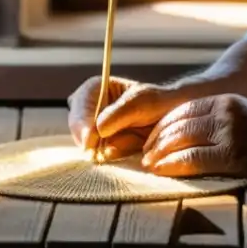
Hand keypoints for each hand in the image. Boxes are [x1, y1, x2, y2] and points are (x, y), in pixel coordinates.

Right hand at [67, 76, 181, 159]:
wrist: (168, 119)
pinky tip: (121, 153)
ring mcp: (94, 131)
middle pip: (78, 128)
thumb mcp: (140, 102)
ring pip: (87, 145)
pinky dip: (109, 158)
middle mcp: (90, 110)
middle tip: (102, 150)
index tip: (90, 138)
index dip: (81, 122)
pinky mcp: (102, 148)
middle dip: (89, 140)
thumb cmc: (155, 103)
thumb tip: (98, 129)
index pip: (79, 105)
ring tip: (121, 147)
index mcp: (94, 90)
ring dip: (101, 151)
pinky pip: (98, 157)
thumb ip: (118, 113)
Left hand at [140, 94, 246, 180]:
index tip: (152, 138)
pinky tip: (162, 170)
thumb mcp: (243, 115)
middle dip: (157, 139)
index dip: (163, 124)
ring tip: (149, 163)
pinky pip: (193, 158)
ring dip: (160, 152)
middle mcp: (224, 111)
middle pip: (178, 123)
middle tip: (145, 153)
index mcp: (225, 100)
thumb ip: (219, 119)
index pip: (183, 110)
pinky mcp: (232, 153)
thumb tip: (189, 132)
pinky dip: (174, 164)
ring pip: (181, 139)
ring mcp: (228, 131)